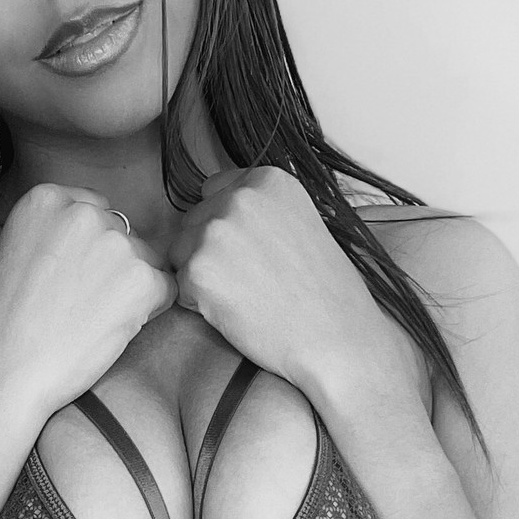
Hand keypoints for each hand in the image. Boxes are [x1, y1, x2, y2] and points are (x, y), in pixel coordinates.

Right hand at [0, 183, 175, 421]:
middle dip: (112, 264)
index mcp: (46, 199)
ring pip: (145, 260)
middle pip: (121, 232)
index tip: (77, 273)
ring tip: (96, 320)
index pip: (93, 209)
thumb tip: (63, 240)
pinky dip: (150, 310)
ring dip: (130, 288)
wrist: (5, 372)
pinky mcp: (142, 281)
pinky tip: (116, 329)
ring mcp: (117, 244)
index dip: (90, 245)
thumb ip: (40, 235)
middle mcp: (84, 212)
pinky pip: (165, 289)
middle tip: (86, 303)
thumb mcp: (2, 255)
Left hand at [165, 167, 395, 400]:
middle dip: (210, 251)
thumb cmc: (326, 293)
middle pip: (193, 222)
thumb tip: (218, 209)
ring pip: (181, 253)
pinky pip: (181, 288)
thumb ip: (261, 210)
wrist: (337, 338)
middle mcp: (239, 197)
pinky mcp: (198, 270)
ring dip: (202, 277)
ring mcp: (216, 232)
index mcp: (267, 180)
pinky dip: (200, 306)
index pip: (214, 192)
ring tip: (247, 297)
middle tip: (253, 282)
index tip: (251, 253)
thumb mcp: (301, 223)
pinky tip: (237, 313)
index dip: (226, 227)